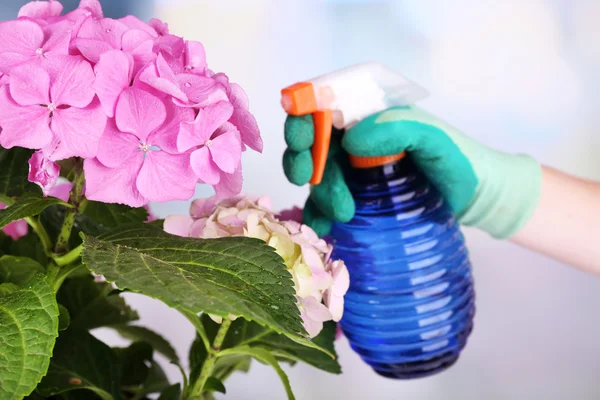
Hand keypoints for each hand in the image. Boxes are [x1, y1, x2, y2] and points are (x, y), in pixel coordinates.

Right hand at [283, 106, 541, 238]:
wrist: (473, 196)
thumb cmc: (456, 159)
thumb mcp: (432, 138)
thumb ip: (397, 128)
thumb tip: (350, 139)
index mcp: (368, 115)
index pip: (323, 105)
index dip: (302, 116)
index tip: (300, 138)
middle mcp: (354, 139)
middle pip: (309, 141)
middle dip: (300, 157)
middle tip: (303, 176)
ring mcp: (352, 169)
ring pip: (315, 175)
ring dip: (319, 191)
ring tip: (344, 212)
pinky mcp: (354, 197)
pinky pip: (324, 203)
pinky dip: (317, 214)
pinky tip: (323, 227)